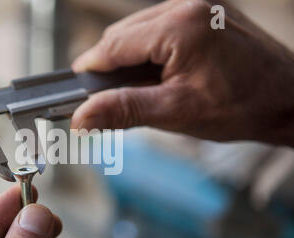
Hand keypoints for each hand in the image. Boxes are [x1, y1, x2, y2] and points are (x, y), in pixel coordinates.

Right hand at [71, 0, 293, 145]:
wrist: (287, 99)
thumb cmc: (241, 107)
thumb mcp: (176, 113)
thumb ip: (125, 110)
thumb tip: (82, 116)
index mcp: (180, 25)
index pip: (114, 44)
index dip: (90, 69)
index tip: (74, 90)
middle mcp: (187, 4)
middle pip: (123, 34)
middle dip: (110, 67)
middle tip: (105, 99)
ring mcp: (196, 4)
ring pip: (138, 30)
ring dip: (128, 59)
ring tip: (135, 90)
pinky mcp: (202, 12)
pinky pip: (158, 27)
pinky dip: (147, 51)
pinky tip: (154, 74)